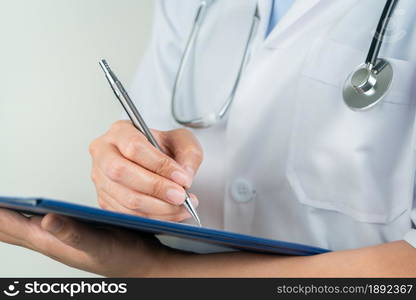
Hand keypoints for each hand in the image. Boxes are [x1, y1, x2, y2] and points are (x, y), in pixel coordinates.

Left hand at [0, 208, 168, 276]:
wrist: (142, 264)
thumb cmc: (124, 257)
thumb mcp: (100, 245)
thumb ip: (73, 234)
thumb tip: (46, 218)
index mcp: (52, 243)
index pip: (11, 227)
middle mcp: (50, 243)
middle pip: (10, 229)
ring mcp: (58, 241)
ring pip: (21, 229)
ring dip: (6, 217)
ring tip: (0, 206)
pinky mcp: (69, 236)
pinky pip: (36, 226)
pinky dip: (25, 216)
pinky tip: (29, 212)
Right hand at [89, 120, 202, 221]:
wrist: (155, 161)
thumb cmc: (164, 147)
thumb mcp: (182, 141)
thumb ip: (189, 154)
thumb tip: (185, 176)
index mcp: (120, 132)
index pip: (134, 147)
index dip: (160, 165)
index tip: (182, 177)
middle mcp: (104, 154)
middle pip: (122, 172)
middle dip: (156, 188)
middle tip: (180, 196)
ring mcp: (101, 179)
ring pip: (125, 198)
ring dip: (158, 208)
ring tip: (181, 207)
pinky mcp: (105, 200)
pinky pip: (127, 215)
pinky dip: (153, 218)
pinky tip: (171, 214)